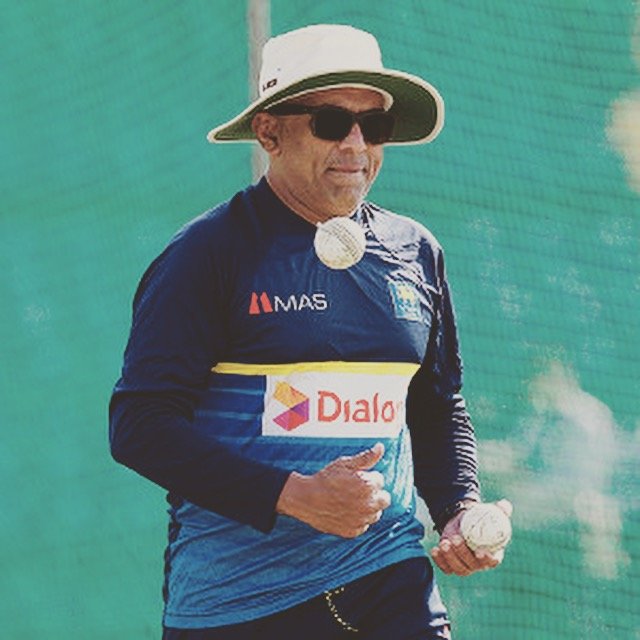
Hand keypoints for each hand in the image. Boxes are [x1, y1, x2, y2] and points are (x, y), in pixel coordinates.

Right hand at [276, 442, 390, 537]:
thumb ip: (366, 457)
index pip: (380, 480)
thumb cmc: (325, 479)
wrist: (306, 499)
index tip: (355, 477)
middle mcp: (368, 505)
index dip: (367, 476)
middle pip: (384, 499)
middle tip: (357, 489)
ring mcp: (361, 520)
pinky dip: (358, 519)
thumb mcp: (345, 463)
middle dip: (374, 493)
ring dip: (368, 507)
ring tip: (350, 500)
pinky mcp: (353, 531)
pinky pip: (364, 525)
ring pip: (375, 514)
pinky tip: (345, 511)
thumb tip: (381, 447)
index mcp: (368, 486)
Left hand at [430, 499, 512, 575]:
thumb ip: (500, 509)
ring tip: (444, 542)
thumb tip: (504, 505)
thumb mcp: (491, 512)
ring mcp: (465, 566)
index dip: (487, 559)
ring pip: (458, 568)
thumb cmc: (480, 518)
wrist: (463, 520)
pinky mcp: (451, 564)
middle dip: (462, 553)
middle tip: (455, 538)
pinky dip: (440, 561)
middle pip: (472, 565)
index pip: (492, 562)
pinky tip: (435, 550)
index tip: (479, 551)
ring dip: (450, 557)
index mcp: (492, 554)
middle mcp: (479, 564)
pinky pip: (446, 568)